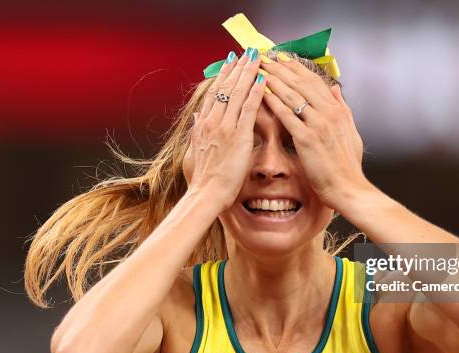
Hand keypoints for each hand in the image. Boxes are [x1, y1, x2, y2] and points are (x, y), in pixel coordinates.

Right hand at [183, 49, 265, 209]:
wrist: (206, 194)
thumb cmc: (203, 179)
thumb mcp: (194, 151)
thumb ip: (197, 132)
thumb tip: (198, 117)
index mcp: (204, 124)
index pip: (214, 93)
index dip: (224, 75)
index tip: (231, 62)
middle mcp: (212, 121)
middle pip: (226, 87)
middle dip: (238, 67)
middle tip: (247, 52)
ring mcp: (225, 127)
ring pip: (237, 93)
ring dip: (248, 72)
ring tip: (257, 57)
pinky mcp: (238, 136)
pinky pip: (249, 109)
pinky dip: (256, 92)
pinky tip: (263, 80)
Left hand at [259, 54, 366, 208]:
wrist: (348, 188)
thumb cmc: (347, 166)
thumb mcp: (351, 132)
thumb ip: (343, 109)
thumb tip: (336, 90)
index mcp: (338, 111)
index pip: (314, 81)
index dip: (296, 68)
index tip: (282, 58)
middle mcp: (329, 113)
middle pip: (301, 83)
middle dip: (281, 68)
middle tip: (264, 57)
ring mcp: (318, 125)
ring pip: (293, 95)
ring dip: (274, 79)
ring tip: (259, 68)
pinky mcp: (307, 139)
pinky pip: (287, 116)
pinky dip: (274, 102)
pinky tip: (262, 93)